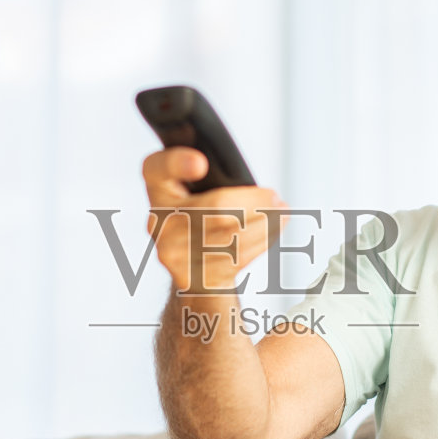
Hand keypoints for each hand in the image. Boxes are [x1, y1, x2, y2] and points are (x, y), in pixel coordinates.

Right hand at [142, 147, 285, 292]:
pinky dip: (261, 241)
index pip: (157, 168)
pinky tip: (272, 231)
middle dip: (254, 203)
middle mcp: (158, 221)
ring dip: (265, 223)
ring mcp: (172, 252)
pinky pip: (235, 256)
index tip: (201, 163)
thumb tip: (248, 184)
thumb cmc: (200, 217)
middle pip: (214, 208)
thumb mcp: (195, 187)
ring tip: (280, 212)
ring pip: (231, 235)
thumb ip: (210, 175)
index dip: (177, 164)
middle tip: (274, 197)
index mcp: (157, 188)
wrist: (192, 268)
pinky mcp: (192, 276)